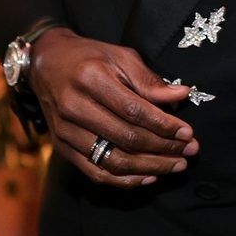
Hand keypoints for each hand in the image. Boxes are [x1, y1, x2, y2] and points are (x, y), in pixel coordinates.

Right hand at [29, 28, 198, 187]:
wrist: (46, 64)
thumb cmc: (88, 57)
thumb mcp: (119, 56)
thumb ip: (149, 80)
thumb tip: (181, 96)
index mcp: (90, 78)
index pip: (133, 110)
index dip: (163, 125)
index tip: (188, 132)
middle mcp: (74, 106)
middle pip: (126, 138)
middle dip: (163, 148)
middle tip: (189, 151)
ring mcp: (65, 130)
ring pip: (113, 160)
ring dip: (149, 167)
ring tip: (175, 165)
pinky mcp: (62, 147)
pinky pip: (96, 172)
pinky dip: (124, 180)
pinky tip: (148, 176)